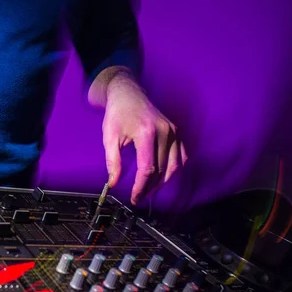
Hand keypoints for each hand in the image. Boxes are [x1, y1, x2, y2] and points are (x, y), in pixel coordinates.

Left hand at [89, 68, 187, 204]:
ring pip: (174, 166)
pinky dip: (174, 169)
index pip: (148, 168)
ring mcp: (173, 131)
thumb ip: (113, 162)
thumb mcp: (109, 137)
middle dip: (150, 187)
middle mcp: (165, 132)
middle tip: (139, 197)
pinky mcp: (176, 132)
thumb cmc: (118, 113)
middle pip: (162, 170)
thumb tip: (113, 183)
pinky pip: (181, 156)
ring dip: (163, 182)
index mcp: (147, 133)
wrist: (128, 94)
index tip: (134, 197)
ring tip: (149, 190)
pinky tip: (163, 177)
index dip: (141, 187)